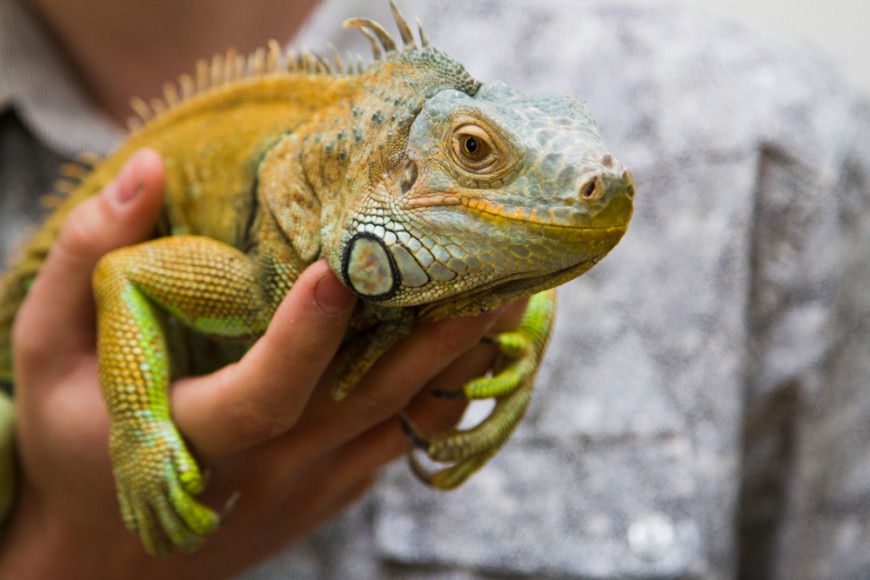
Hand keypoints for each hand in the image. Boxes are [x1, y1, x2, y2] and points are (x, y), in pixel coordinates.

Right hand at [0, 149, 522, 577]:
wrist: (114, 561)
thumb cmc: (76, 444)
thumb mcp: (48, 355)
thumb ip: (86, 262)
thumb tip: (148, 171)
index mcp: (196, 436)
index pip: (264, 392)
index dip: (305, 335)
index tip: (342, 269)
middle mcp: (271, 467)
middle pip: (370, 399)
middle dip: (439, 334)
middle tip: (497, 271)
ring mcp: (314, 484)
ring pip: (404, 420)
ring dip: (460, 360)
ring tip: (512, 297)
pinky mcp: (338, 490)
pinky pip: (404, 440)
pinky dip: (445, 393)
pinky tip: (478, 347)